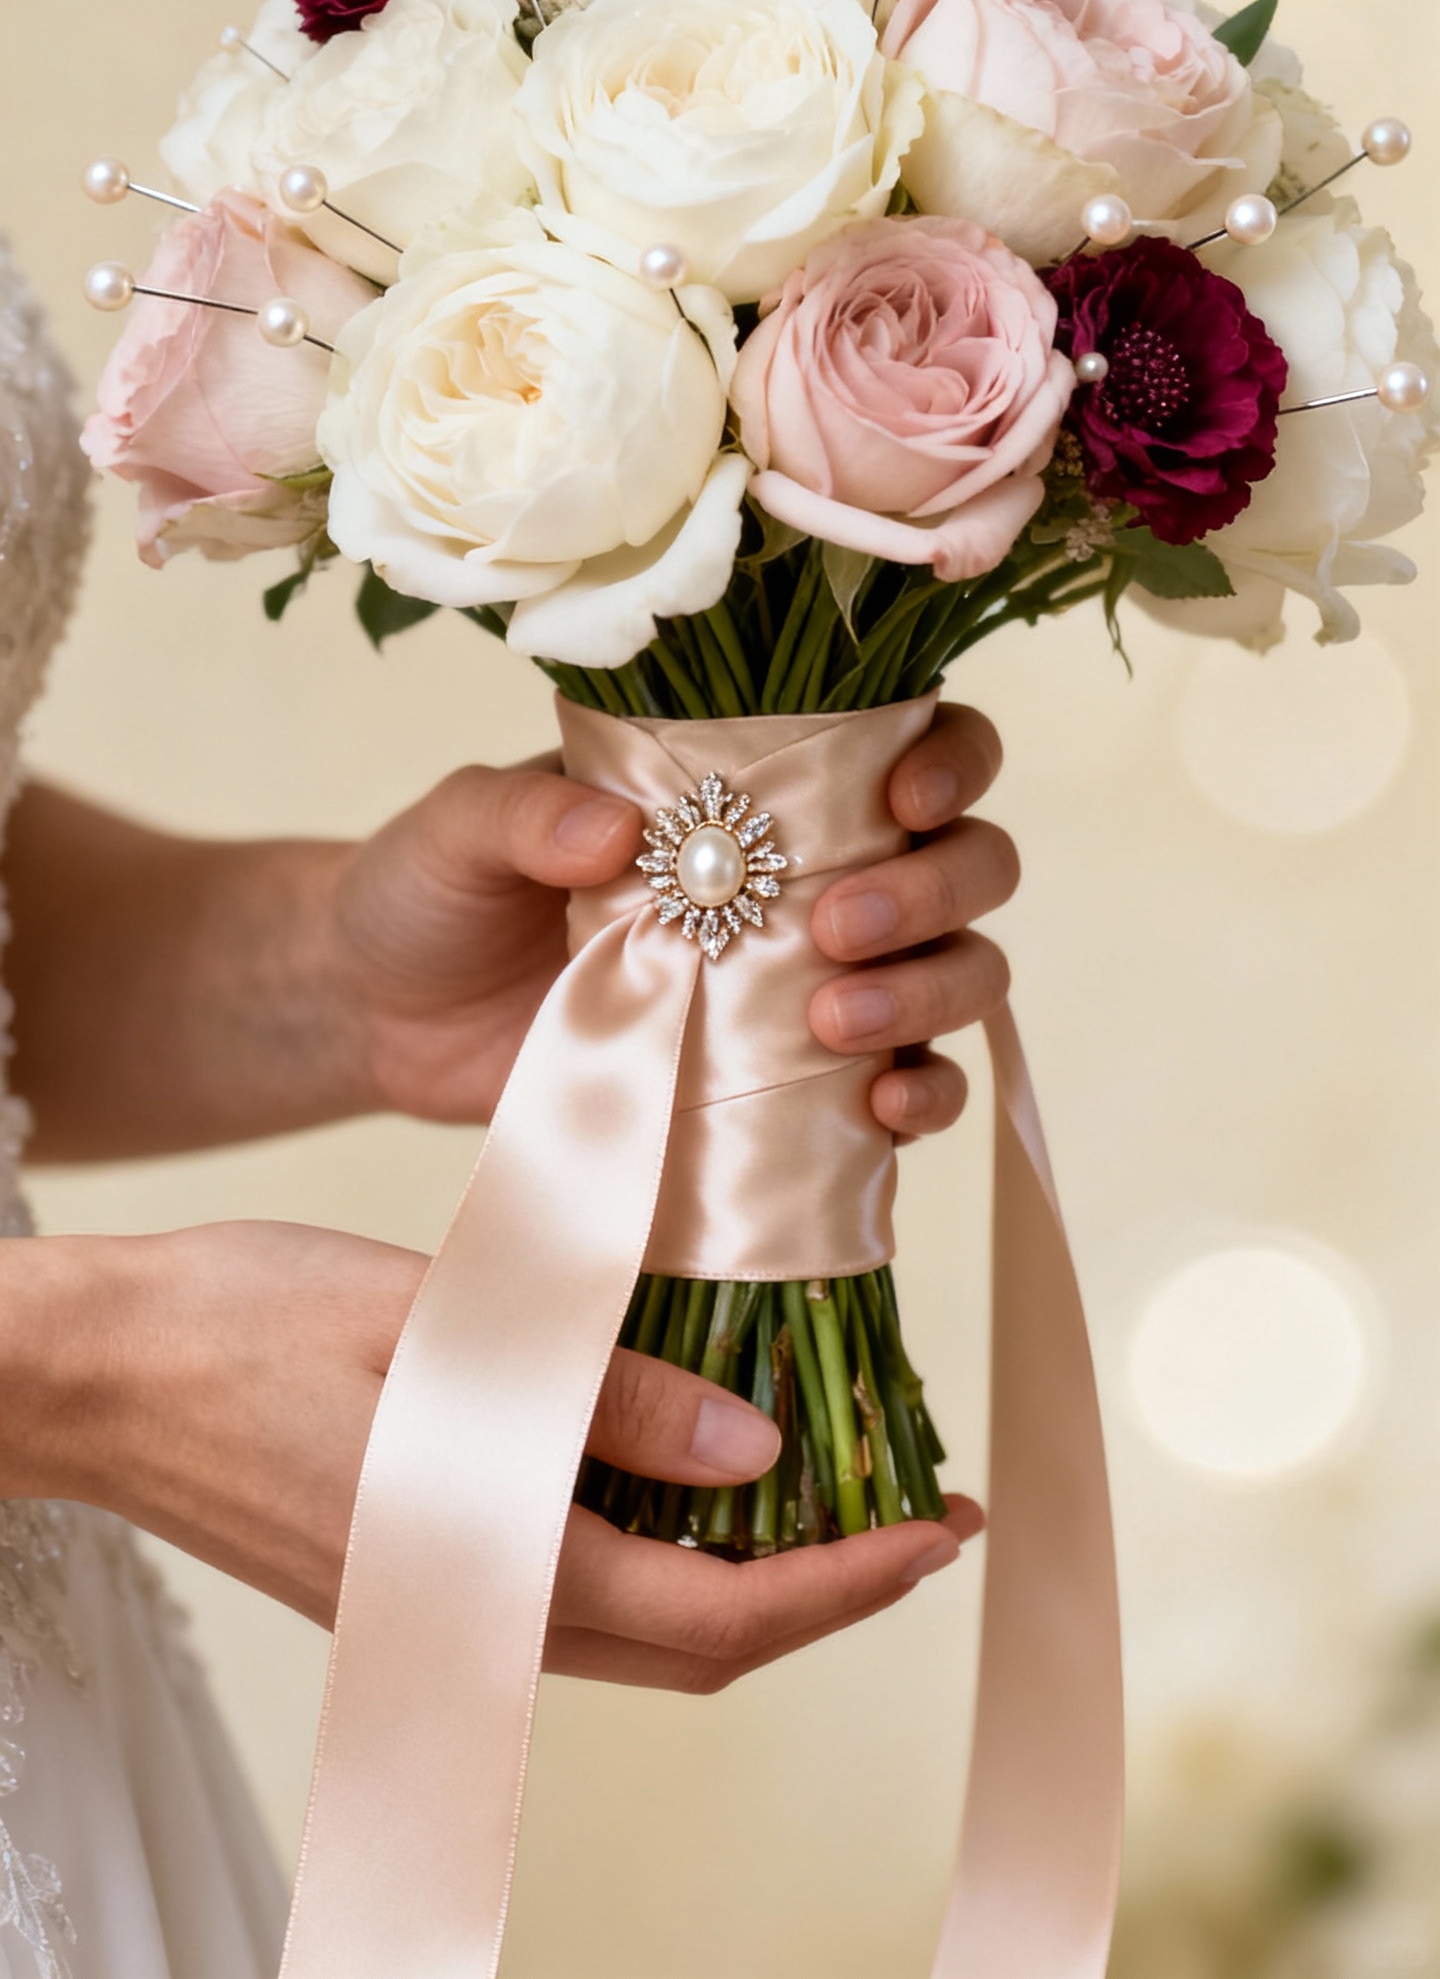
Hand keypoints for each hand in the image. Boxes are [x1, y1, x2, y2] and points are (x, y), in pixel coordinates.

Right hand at [1, 1225, 980, 1690]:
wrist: (99, 1369)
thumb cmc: (251, 1325)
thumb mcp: (451, 1330)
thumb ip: (607, 1396)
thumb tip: (759, 1450)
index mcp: (493, 1566)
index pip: (718, 1615)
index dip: (846, 1583)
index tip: (942, 1530)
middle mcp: (478, 1621)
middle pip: (697, 1647)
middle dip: (824, 1588)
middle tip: (921, 1508)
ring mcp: (440, 1613)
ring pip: (641, 1629)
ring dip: (748, 1573)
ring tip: (832, 1479)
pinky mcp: (413, 1579)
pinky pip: (573, 1593)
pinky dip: (661, 1550)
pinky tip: (688, 1465)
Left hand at [329, 703, 1016, 1133]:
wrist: (381, 1020)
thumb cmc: (430, 890)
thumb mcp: (457, 830)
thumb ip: (522, 813)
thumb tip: (616, 830)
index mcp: (754, 783)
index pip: (909, 743)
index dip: (948, 761)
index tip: (900, 796)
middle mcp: (811, 873)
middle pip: (967, 861)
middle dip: (936, 889)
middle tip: (838, 925)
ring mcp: (811, 983)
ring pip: (959, 970)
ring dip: (933, 993)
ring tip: (835, 1022)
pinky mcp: (792, 1088)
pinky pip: (910, 1089)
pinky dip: (925, 1098)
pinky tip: (886, 1111)